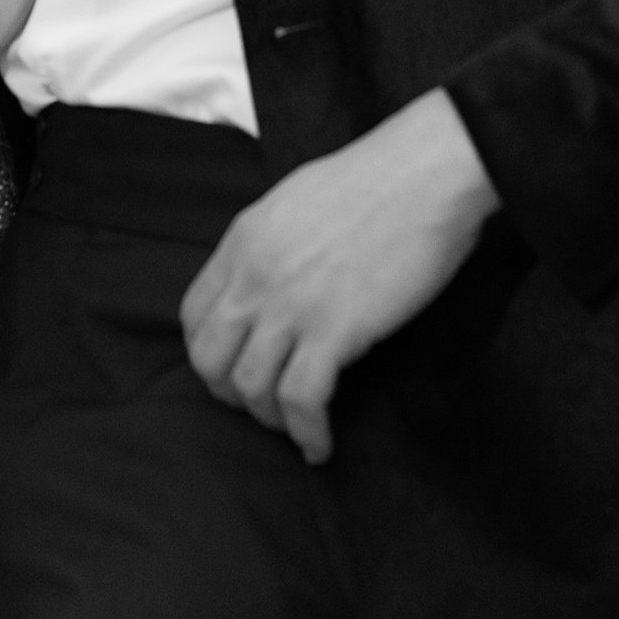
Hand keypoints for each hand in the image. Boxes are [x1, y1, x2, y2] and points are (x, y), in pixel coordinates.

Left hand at [180, 91, 496, 462]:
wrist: (425, 173)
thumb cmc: (377, 179)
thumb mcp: (296, 201)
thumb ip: (271, 244)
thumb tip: (272, 279)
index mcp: (243, 242)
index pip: (194, 315)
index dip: (208, 352)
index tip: (232, 368)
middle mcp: (254, 277)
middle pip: (209, 358)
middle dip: (228, 394)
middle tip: (259, 407)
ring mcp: (291, 305)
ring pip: (249, 386)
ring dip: (269, 419)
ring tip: (294, 428)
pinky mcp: (334, 330)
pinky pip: (301, 399)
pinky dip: (306, 432)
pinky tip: (320, 445)